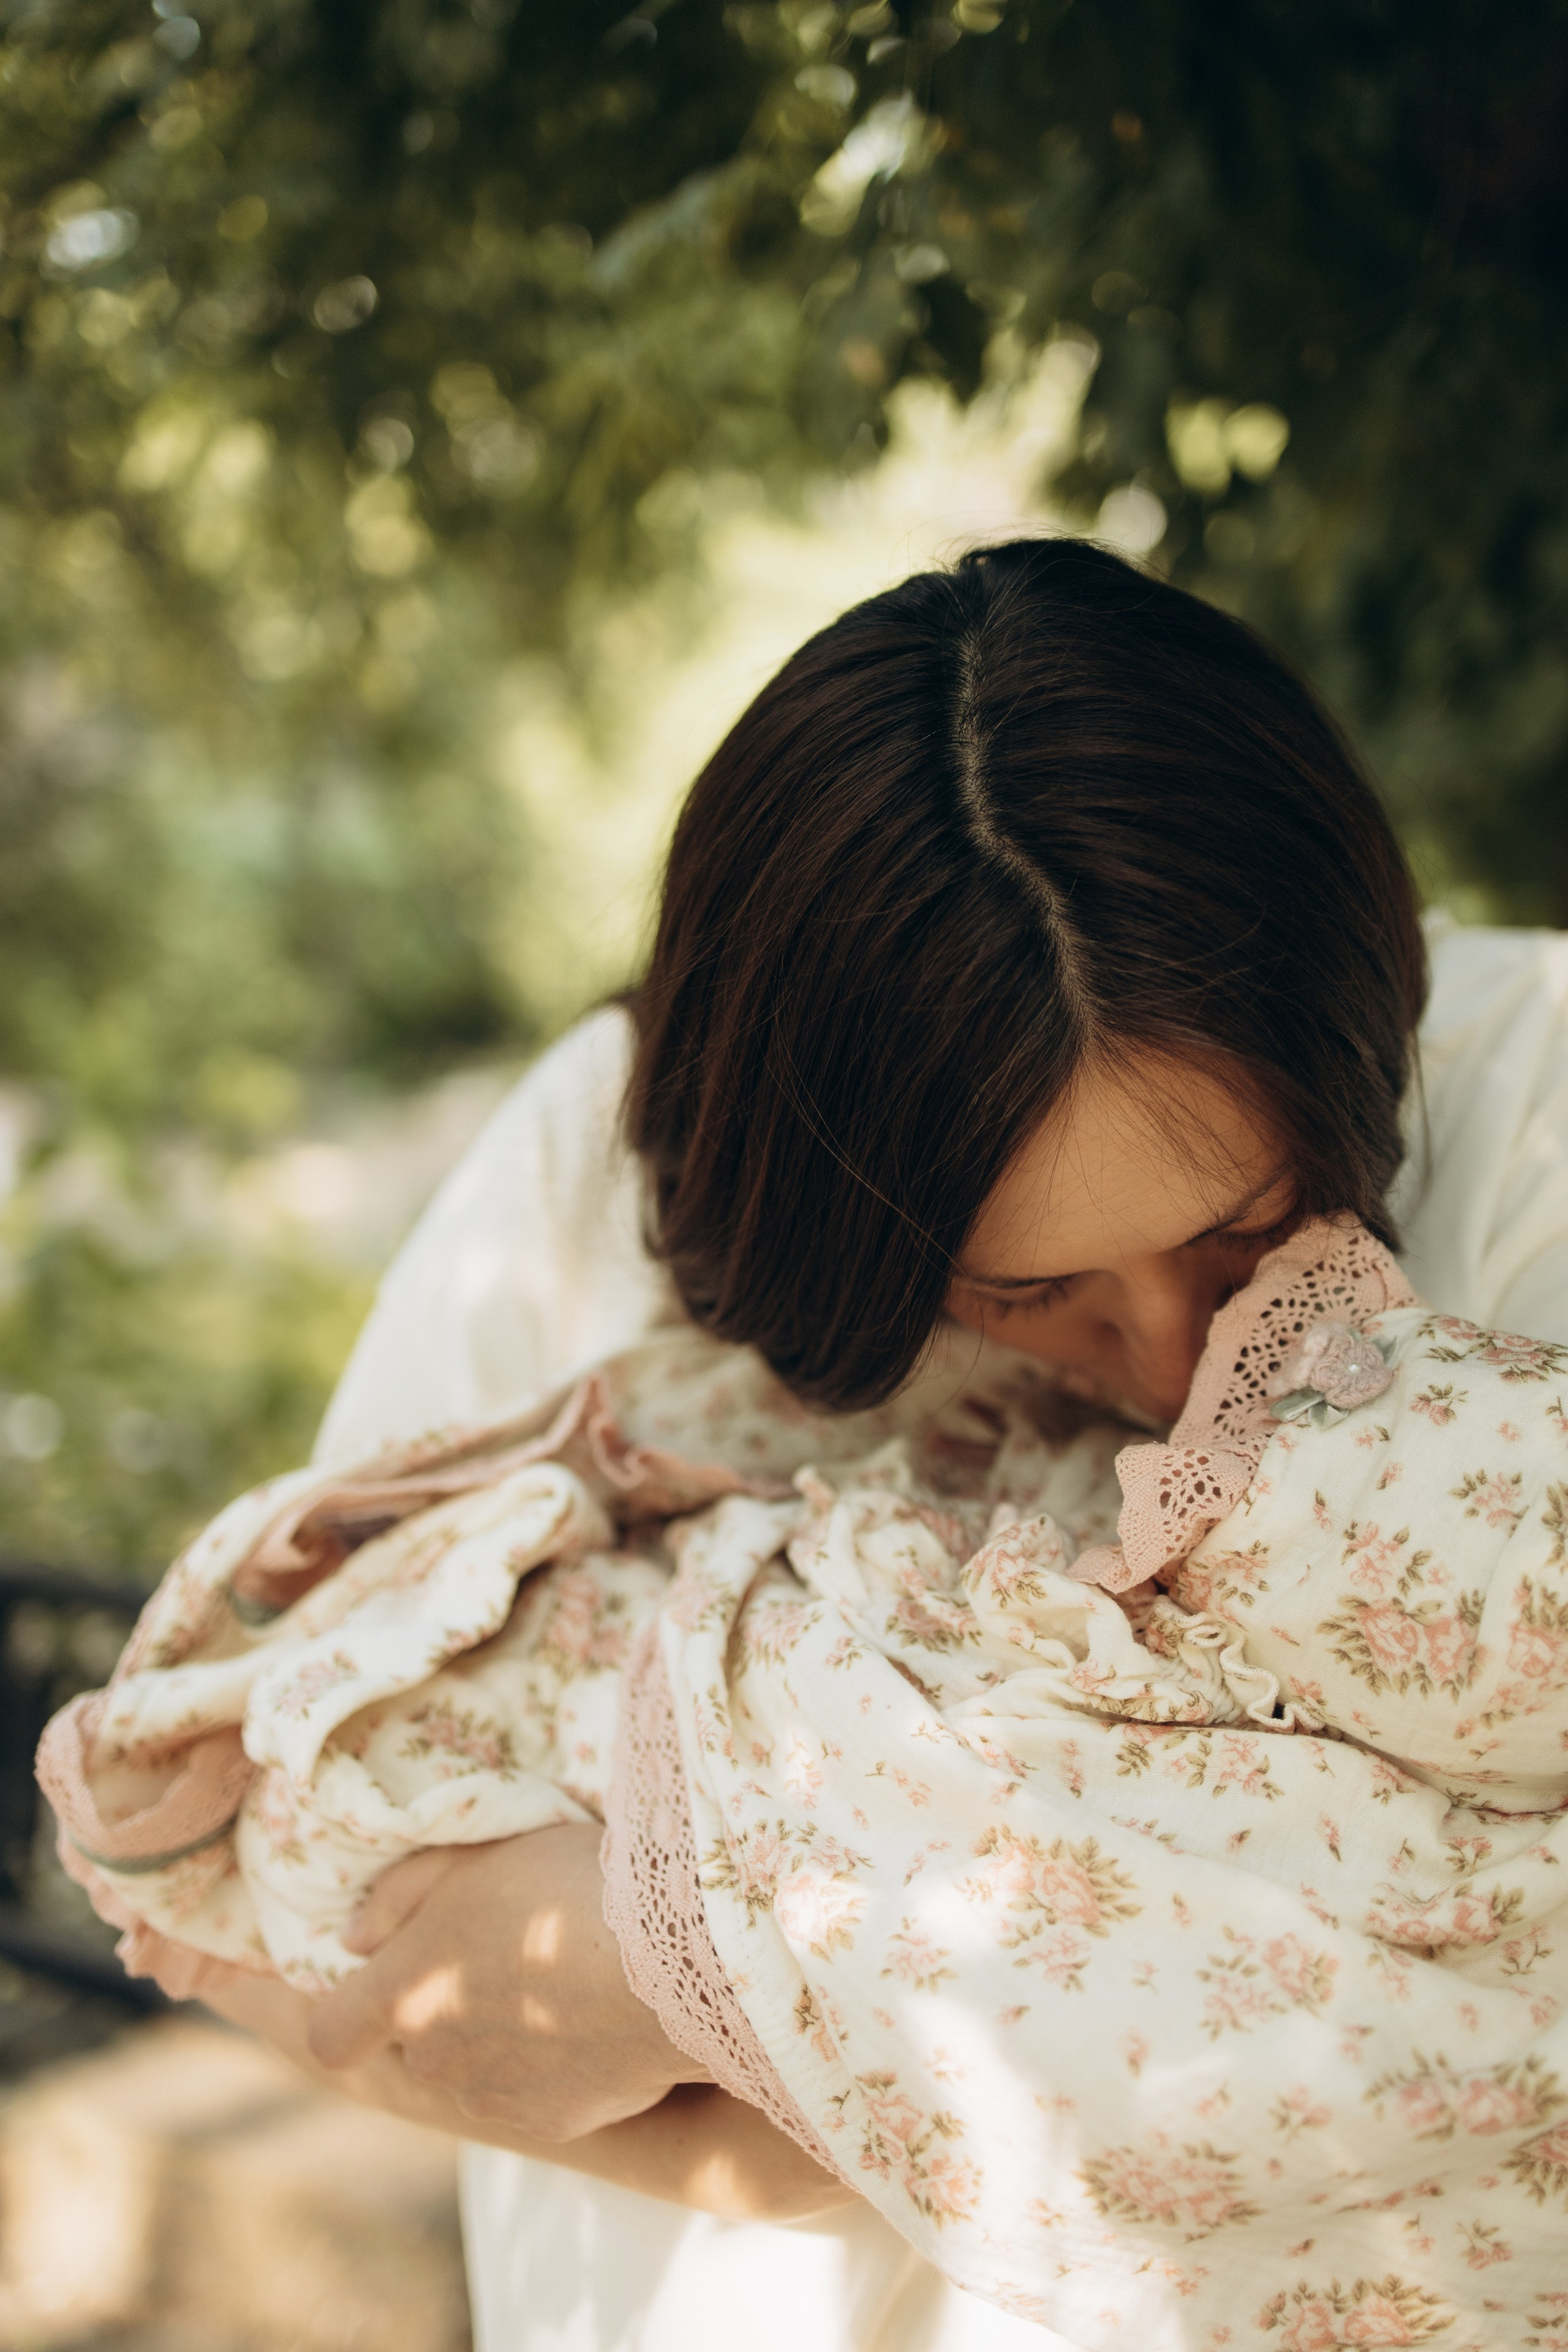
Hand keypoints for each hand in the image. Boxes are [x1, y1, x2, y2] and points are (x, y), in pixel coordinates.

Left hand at [305, 1825, 709, 2139]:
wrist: (670, 1961)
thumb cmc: (564, 1889)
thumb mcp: (473, 1855)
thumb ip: (399, 1895)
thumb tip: (356, 1938)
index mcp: (404, 1992)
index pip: (331, 2035)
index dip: (347, 2011)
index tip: (380, 1979)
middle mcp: (433, 2058)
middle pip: (415, 2043)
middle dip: (447, 2007)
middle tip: (508, 1953)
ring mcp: (490, 2097)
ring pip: (473, 2071)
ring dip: (499, 2039)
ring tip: (563, 1983)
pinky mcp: (550, 2123)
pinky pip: (531, 2095)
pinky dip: (552, 2068)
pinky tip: (595, 2020)